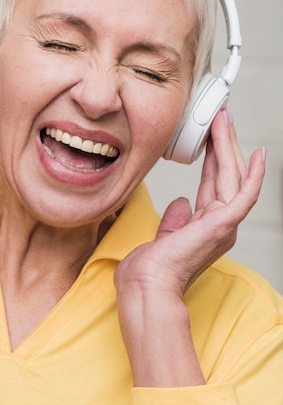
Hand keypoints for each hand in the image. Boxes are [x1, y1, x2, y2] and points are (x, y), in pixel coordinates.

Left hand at [115, 108, 264, 297]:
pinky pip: (244, 194)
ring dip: (229, 146)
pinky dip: (253, 174)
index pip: (214, 184)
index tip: (210, 137)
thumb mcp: (163, 238)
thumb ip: (175, 221)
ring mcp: (224, 225)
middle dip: (224, 144)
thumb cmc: (148, 271)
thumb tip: (181, 203)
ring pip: (233, 176)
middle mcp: (220, 225)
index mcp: (205, 227)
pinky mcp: (223, 223)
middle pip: (226, 175)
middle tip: (220, 118)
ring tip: (224, 121)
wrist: (146, 286)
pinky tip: (257, 154)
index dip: (214, 158)